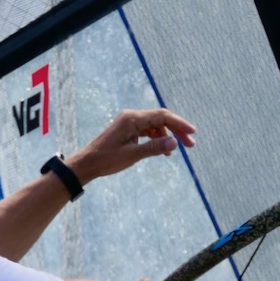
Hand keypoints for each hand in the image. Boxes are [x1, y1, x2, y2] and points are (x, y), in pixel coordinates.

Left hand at [70, 109, 196, 182]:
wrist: (86, 163)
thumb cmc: (106, 159)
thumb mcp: (133, 155)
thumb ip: (154, 148)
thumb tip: (175, 142)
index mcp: (132, 119)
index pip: (162, 116)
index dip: (180, 124)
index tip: (192, 133)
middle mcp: (131, 117)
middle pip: (161, 119)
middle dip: (177, 130)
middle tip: (190, 144)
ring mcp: (128, 122)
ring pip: (155, 125)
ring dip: (167, 136)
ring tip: (176, 151)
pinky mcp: (126, 130)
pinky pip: (147, 130)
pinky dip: (156, 138)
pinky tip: (162, 150)